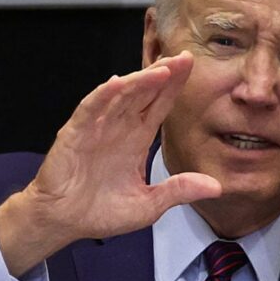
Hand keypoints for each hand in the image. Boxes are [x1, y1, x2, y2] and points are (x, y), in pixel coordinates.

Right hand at [0, 51, 221, 275]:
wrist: (63, 222)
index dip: (174, 85)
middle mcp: (119, 127)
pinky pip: (91, 109)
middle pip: (144, 93)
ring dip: (140, 81)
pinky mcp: (75, 134)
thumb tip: (216, 187)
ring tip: (162, 70)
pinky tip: (117, 83)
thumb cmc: (100, 211)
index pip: (159, 104)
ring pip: (121, 96)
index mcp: (137, 139)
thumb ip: (179, 191)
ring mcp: (97, 127)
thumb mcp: (149, 204)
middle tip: (184, 57)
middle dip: (163, 74)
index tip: (191, 65)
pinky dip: (103, 96)